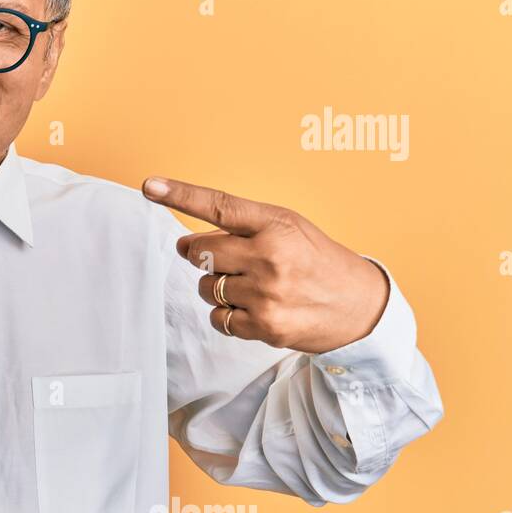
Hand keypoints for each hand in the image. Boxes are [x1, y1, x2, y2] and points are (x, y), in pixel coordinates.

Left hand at [142, 177, 389, 353]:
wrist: (360, 306)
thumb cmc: (317, 261)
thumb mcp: (289, 228)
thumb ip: (243, 228)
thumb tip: (190, 243)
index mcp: (276, 224)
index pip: (219, 205)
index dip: (181, 195)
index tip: (151, 186)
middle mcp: (270, 256)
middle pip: (200, 253)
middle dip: (201, 256)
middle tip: (224, 259)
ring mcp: (266, 293)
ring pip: (206, 288)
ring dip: (217, 287)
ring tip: (252, 286)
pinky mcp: (265, 326)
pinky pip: (218, 319)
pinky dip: (227, 315)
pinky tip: (254, 309)